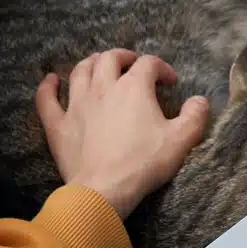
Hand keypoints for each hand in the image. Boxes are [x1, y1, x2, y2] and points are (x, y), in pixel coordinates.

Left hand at [36, 49, 208, 217]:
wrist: (104, 190)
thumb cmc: (144, 164)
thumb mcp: (181, 141)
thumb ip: (195, 116)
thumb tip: (200, 100)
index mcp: (133, 88)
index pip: (149, 64)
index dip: (162, 68)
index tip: (170, 82)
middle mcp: (103, 88)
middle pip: (110, 59)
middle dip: (124, 57)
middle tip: (133, 65)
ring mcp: (77, 104)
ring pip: (80, 71)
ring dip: (91, 63)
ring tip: (98, 65)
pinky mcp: (58, 125)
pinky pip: (47, 99)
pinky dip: (48, 87)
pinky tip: (50, 80)